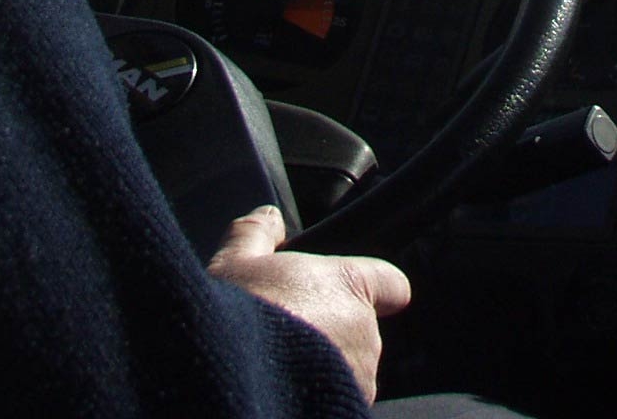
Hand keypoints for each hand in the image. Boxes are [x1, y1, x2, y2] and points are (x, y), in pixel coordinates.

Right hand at [208, 204, 410, 401]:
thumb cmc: (233, 320)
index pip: (391, 283)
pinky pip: (340, 398)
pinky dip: (319, 395)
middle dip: (330, 332)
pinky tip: (285, 388)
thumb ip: (258, 233)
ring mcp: (361, 378)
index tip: (352, 294)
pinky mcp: (349, 410)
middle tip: (287, 334)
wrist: (226, 382)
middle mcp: (365, 332)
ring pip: (349, 369)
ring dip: (326, 368)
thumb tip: (269, 218)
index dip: (374, 288)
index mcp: (347, 284)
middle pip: (359, 328)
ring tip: (280, 365)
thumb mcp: (234, 262)